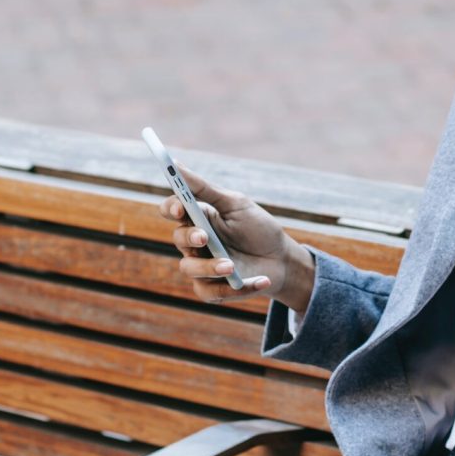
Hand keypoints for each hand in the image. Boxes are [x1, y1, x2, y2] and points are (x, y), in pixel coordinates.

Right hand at [162, 165, 314, 309]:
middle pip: (178, 239)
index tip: (180, 207)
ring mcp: (203, 266)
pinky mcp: (214, 289)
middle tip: (205, 238)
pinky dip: (235, 289)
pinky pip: (210, 292)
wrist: (283, 259)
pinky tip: (260, 281)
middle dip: (189, 238)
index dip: (171, 208)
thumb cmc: (259, 228)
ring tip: (232, 266)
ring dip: (209, 267)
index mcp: (199, 217)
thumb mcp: (236, 204)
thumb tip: (175, 163)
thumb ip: (204, 188)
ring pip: (188, 268)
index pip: (172, 210)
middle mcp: (196, 242)